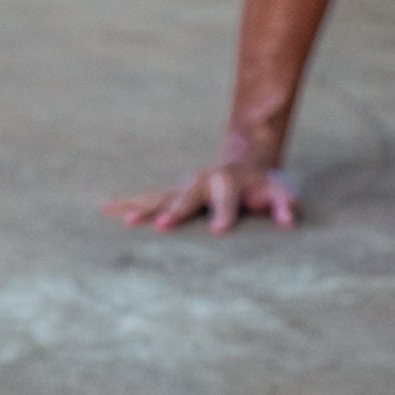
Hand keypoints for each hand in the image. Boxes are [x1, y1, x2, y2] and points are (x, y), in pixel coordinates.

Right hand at [105, 158, 299, 234]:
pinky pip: (146, 196)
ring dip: (144, 208)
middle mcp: (202, 181)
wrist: (242, 163)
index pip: (226, 199)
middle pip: (188, 196)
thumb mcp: (277, 190)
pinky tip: (104, 208)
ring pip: (162, 196)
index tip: (217, 231)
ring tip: (127, 222)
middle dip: (175, 211)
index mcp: (229, 183)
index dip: (223, 213)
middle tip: (163, 227)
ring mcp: (184, 186)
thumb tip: (290, 220)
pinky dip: (125, 202)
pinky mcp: (170, 192)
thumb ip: (282, 204)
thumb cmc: (261, 186)